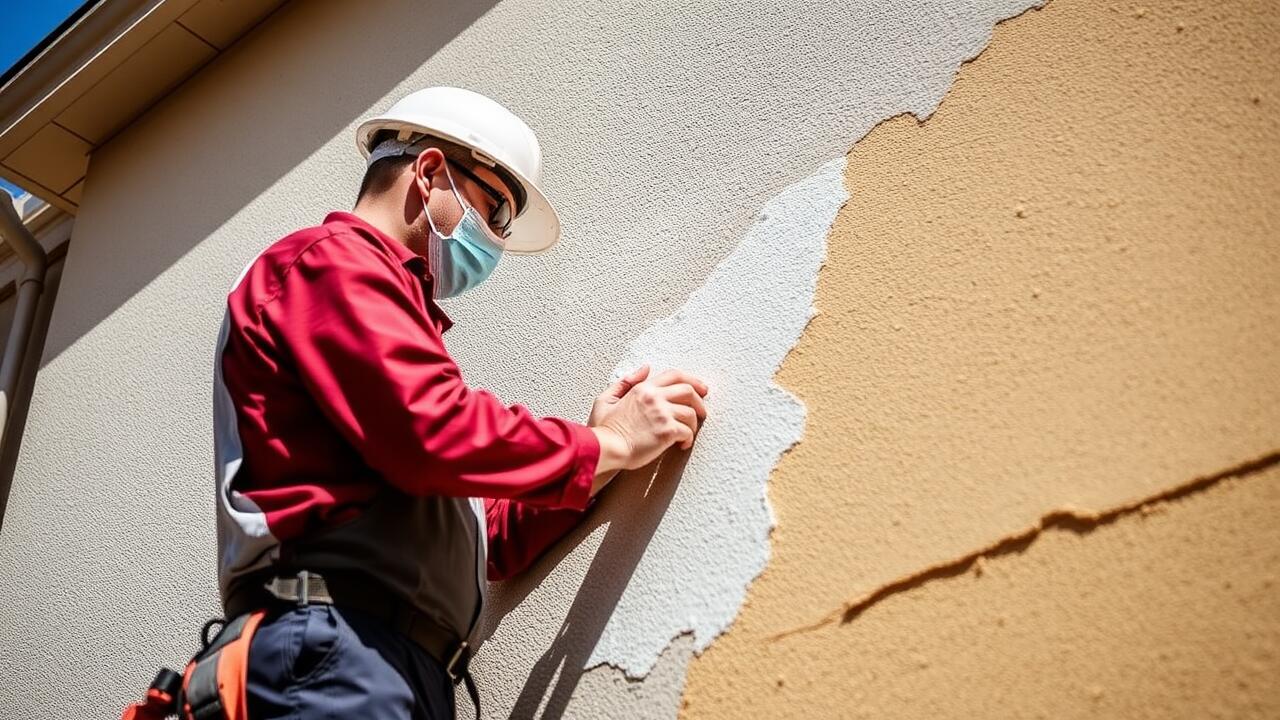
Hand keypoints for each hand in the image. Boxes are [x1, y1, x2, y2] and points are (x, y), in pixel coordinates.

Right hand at [588, 365, 708, 491]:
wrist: (605, 449)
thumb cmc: (603, 430)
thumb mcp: (607, 399)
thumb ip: (625, 382)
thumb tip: (645, 369)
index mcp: (642, 389)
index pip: (674, 375)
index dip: (692, 380)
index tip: (701, 388)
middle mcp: (654, 398)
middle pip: (688, 390)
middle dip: (699, 401)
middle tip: (702, 411)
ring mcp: (662, 414)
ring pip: (691, 413)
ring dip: (693, 424)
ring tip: (688, 432)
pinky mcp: (666, 431)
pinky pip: (687, 432)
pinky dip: (688, 439)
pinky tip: (682, 444)